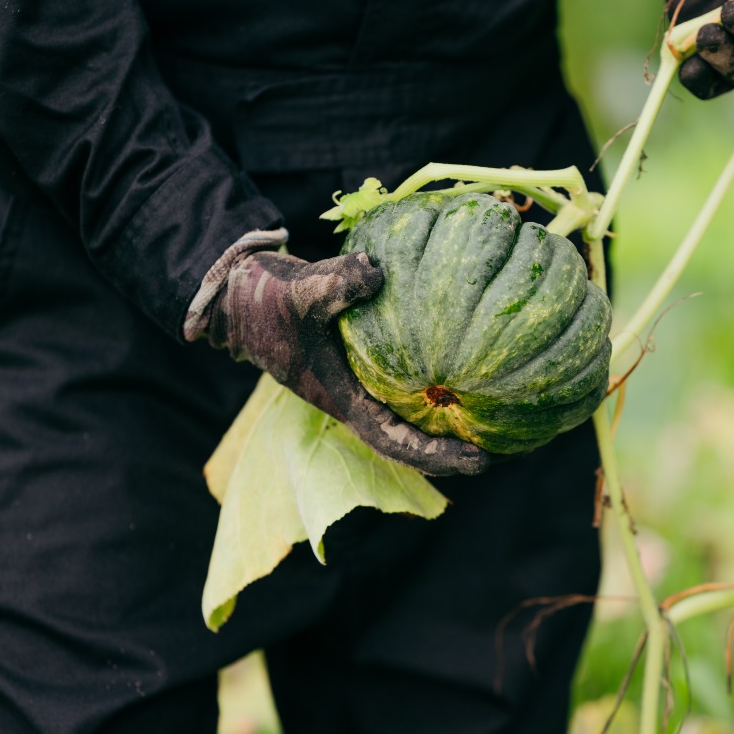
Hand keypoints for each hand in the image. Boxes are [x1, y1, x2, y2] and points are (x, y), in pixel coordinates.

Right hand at [188, 229, 489, 476]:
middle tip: (494, 453)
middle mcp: (352, 399)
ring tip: (487, 422)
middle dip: (448, 452)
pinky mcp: (358, 363)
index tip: (479, 460)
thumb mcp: (302, 290)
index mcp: (342, 400)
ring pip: (405, 416)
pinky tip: (462, 371)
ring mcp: (355, 383)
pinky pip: (401, 386)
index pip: (397, 442)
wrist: (240, 293)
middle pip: (408, 440)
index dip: (438, 455)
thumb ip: (338, 283)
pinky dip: (430, 388)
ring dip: (441, 424)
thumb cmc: (268, 300)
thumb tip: (378, 273)